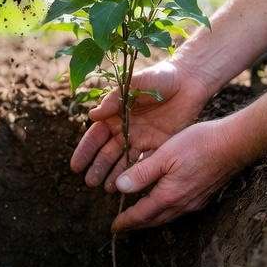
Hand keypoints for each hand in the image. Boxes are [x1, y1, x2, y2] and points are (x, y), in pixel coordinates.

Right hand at [70, 60, 216, 191]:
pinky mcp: (160, 145)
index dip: (86, 151)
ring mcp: (142, 139)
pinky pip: (146, 163)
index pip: (96, 135)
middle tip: (89, 183)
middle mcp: (126, 129)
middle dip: (98, 167)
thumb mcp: (136, 84)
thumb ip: (114, 99)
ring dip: (115, 175)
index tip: (76, 166)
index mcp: (115, 114)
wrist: (190, 80)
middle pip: (108, 152)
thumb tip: (92, 115)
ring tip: (107, 189)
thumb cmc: (159, 77)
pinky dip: (138, 175)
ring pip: (124, 161)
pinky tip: (131, 186)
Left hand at [111, 116, 249, 231]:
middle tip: (123, 226)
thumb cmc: (199, 144)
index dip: (126, 221)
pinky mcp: (204, 196)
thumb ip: (142, 172)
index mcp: (169, 195)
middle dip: (137, 224)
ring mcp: (195, 202)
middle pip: (154, 220)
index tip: (113, 228)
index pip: (142, 214)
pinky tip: (164, 203)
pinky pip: (179, 211)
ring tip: (140, 217)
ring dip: (151, 219)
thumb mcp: (164, 154)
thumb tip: (120, 187)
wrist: (235, 144)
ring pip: (167, 217)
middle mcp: (182, 204)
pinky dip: (165, 212)